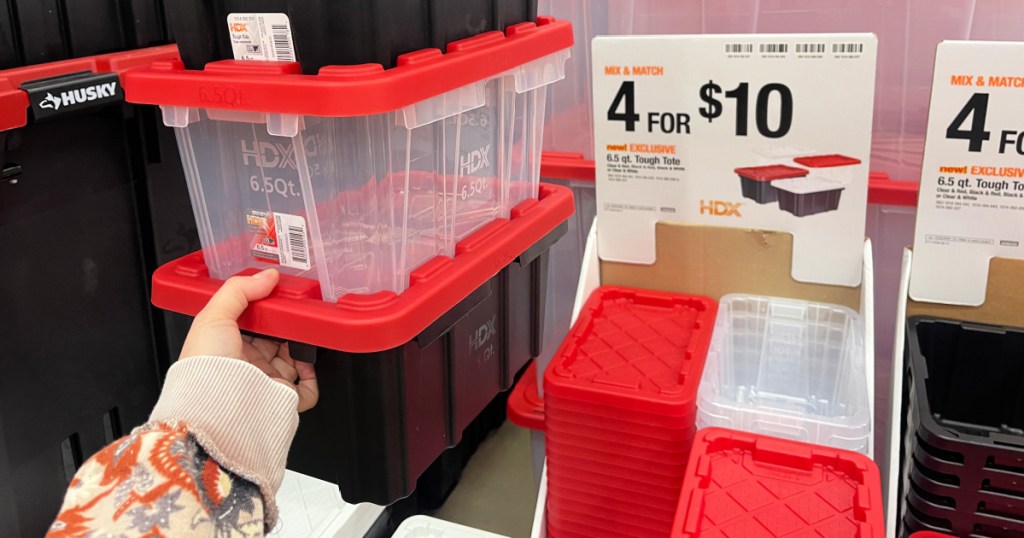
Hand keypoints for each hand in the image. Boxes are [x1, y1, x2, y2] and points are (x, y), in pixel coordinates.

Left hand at [180, 268, 318, 411]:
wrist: (216, 406)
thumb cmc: (205, 368)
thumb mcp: (214, 315)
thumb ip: (240, 290)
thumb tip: (267, 276)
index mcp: (226, 344)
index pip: (252, 322)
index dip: (266, 308)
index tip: (279, 296)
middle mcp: (246, 364)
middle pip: (276, 339)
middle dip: (288, 326)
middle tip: (295, 313)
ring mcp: (265, 381)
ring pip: (293, 360)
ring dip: (302, 347)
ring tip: (303, 335)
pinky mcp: (281, 398)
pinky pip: (306, 390)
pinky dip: (312, 378)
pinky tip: (307, 364)